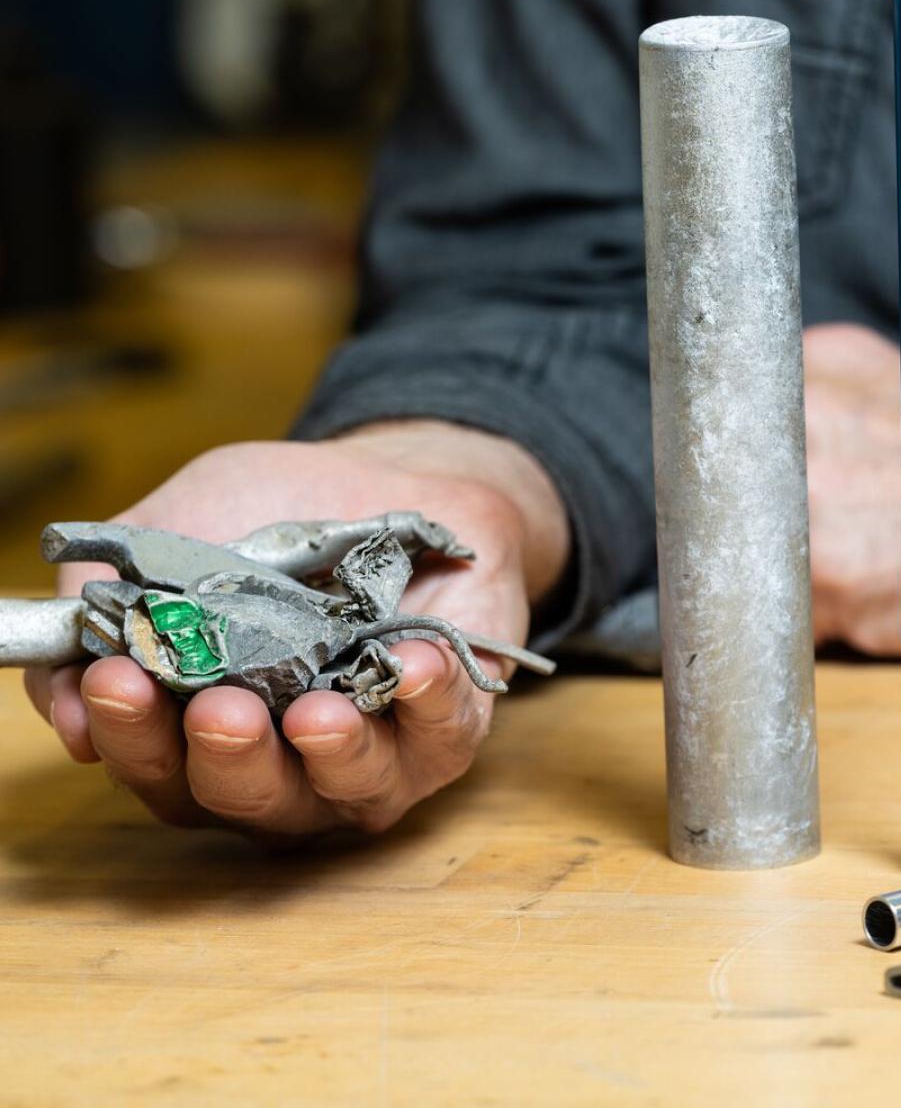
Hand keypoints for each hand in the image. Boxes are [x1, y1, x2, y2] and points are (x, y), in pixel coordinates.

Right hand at [23, 421, 569, 837]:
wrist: (382, 482)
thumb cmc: (268, 522)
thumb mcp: (170, 542)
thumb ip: (111, 610)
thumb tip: (71, 700)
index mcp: (202, 739)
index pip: (157, 769)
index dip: (133, 737)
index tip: (117, 681)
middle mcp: (283, 770)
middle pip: (247, 800)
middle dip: (230, 760)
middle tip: (221, 711)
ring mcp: (371, 762)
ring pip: (349, 788)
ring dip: (332, 752)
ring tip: (317, 711)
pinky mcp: (447, 732)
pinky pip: (443, 735)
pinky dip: (429, 702)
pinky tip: (415, 664)